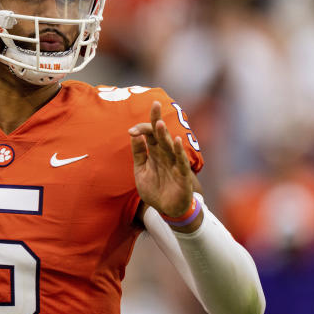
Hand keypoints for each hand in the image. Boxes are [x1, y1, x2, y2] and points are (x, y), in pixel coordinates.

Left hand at [129, 100, 193, 217]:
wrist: (166, 210)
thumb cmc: (155, 189)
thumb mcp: (141, 170)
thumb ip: (138, 153)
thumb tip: (133, 134)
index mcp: (155, 152)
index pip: (150, 134)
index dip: (142, 129)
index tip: (131, 131)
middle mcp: (165, 154)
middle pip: (161, 134)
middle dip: (157, 119)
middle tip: (155, 104)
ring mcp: (174, 163)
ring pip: (170, 145)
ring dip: (165, 134)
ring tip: (159, 123)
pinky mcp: (182, 175)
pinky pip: (181, 162)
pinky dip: (179, 152)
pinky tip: (176, 141)